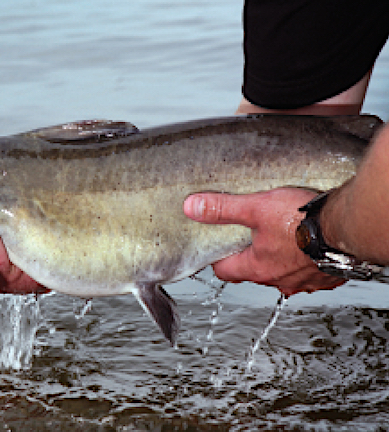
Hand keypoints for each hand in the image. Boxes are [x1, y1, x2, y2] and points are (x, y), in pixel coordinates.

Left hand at [183, 188, 345, 295]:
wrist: (346, 229)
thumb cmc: (304, 220)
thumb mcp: (255, 207)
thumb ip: (222, 209)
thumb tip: (192, 208)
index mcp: (257, 268)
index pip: (225, 272)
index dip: (219, 258)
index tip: (218, 247)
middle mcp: (280, 281)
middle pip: (254, 273)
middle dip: (250, 257)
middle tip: (250, 238)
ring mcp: (305, 281)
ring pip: (283, 275)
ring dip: (279, 260)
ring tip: (281, 238)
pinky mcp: (326, 276)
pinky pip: (309, 273)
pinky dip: (304, 261)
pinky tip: (307, 244)